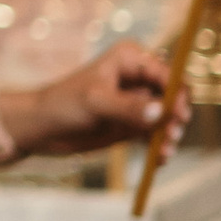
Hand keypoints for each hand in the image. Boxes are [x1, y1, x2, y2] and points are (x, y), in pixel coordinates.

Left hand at [9, 39, 185, 163]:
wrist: (42, 127)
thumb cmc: (62, 103)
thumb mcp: (95, 103)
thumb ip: (128, 107)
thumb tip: (162, 112)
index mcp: (131, 59)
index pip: (167, 73)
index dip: (177, 93)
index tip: (178, 116)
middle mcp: (139, 77)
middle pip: (174, 96)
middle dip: (176, 117)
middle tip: (170, 137)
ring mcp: (139, 102)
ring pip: (167, 118)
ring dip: (169, 136)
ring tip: (162, 153)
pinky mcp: (135, 123)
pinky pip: (156, 135)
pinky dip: (159, 147)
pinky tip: (157, 161)